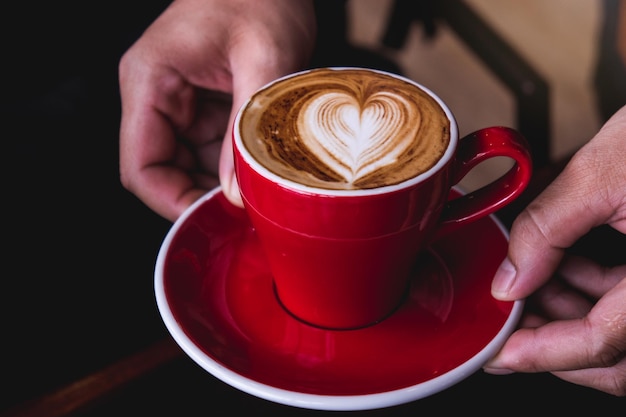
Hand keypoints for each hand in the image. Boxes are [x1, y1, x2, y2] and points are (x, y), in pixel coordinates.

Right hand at [119, 0, 315, 220]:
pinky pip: (208, 150)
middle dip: (197, 197)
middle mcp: (155, 95)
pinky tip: (256, 172)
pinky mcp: (202, 106)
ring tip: (254, 192)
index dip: (170, 201)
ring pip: (186, 166)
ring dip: (216, 184)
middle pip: (161, 171)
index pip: (140, 165)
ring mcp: (178, 102)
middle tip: (240, 212)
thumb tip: (235, 193)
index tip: (210, 220)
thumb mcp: (262, 60)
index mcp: (150, 80)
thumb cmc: (262, 0)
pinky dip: (229, 167)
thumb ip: (243, 128)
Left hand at [484, 105, 625, 395]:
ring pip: (624, 334)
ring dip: (570, 316)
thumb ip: (546, 229)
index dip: (543, 353)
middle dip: (554, 341)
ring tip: (529, 283)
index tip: (501, 353)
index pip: (605, 341)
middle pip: (617, 356)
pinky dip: (594, 295)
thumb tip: (509, 281)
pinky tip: (564, 267)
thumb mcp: (602, 172)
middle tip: (509, 320)